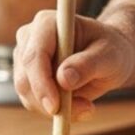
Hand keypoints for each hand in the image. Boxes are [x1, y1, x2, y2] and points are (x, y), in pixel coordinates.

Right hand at [13, 11, 134, 119]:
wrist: (107, 57)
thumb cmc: (110, 50)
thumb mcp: (109, 55)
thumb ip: (88, 64)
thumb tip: (64, 79)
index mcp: (47, 23)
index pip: (34, 56)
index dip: (42, 83)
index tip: (55, 107)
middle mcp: (29, 38)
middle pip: (26, 78)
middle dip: (51, 101)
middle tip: (85, 109)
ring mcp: (24, 58)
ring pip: (27, 93)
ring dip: (55, 108)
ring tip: (87, 106)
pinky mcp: (26, 77)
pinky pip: (33, 102)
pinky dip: (54, 110)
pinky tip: (78, 105)